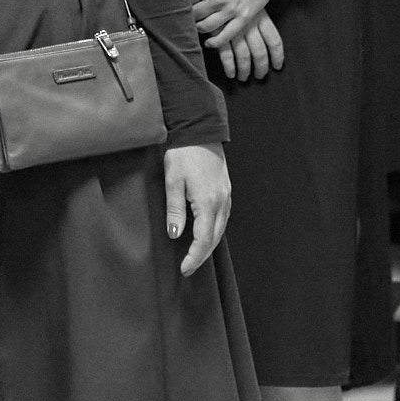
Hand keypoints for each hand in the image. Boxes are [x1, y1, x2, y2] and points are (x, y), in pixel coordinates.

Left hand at [163, 144, 231, 274]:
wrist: (200, 131)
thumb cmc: (183, 154)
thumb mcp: (173, 181)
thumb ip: (175, 210)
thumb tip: (176, 235)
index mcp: (208, 202)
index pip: (204, 239)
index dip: (194, 257)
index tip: (184, 269)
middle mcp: (222, 202)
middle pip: (215, 238)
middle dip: (201, 255)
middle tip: (188, 268)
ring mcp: (226, 196)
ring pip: (221, 229)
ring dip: (209, 245)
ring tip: (195, 256)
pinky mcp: (226, 190)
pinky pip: (223, 218)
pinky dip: (214, 231)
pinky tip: (205, 234)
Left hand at [188, 0, 293, 47]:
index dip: (181, 1)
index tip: (179, 3)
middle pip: (194, 14)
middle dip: (187, 15)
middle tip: (185, 16)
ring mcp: (232, 10)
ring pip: (206, 26)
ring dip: (198, 28)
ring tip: (196, 25)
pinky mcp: (244, 17)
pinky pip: (226, 35)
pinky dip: (215, 42)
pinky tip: (209, 43)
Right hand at [214, 10, 284, 84]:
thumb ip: (256, 8)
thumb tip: (264, 25)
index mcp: (260, 15)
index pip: (274, 40)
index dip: (277, 55)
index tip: (277, 65)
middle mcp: (250, 23)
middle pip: (260, 52)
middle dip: (261, 67)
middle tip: (260, 76)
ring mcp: (234, 28)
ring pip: (245, 56)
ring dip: (245, 70)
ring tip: (243, 78)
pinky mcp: (220, 30)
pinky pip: (227, 54)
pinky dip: (230, 66)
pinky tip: (231, 73)